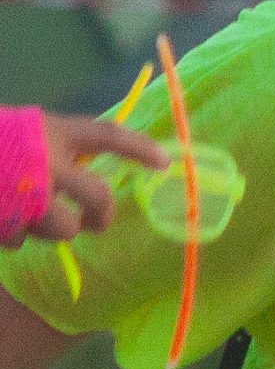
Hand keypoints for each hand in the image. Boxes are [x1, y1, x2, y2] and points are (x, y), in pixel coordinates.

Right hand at [0, 115, 169, 247]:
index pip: (108, 136)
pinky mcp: (7, 223)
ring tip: (24, 214)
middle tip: (95, 223)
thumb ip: (50, 146)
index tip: (163, 162)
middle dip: (101, 216)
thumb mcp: (19, 128)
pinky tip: (0, 217)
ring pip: (63, 228)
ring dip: (49, 227)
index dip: (139, 148)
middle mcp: (48, 165)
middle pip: (98, 197)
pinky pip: (21, 240)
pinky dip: (12, 233)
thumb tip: (76, 167)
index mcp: (52, 132)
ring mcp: (30, 198)